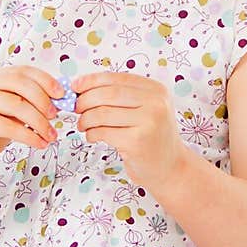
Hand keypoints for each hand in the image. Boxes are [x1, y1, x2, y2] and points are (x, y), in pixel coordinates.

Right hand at [0, 66, 63, 176]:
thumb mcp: (13, 112)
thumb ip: (29, 101)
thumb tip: (59, 97)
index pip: (22, 71)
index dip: (45, 80)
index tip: (61, 94)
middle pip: (20, 84)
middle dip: (43, 100)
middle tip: (56, 116)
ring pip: (17, 106)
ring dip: (40, 122)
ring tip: (51, 135)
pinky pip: (9, 127)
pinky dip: (29, 136)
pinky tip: (40, 143)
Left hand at [71, 71, 184, 190]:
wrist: (170, 167)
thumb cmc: (152, 138)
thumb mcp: (145, 109)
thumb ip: (121, 96)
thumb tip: (82, 87)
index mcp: (156, 90)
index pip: (116, 78)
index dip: (91, 81)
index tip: (76, 86)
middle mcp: (155, 103)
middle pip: (107, 94)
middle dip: (85, 100)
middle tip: (76, 108)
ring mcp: (148, 122)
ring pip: (102, 113)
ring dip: (86, 119)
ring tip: (83, 125)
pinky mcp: (137, 142)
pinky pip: (103, 132)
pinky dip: (91, 134)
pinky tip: (92, 136)